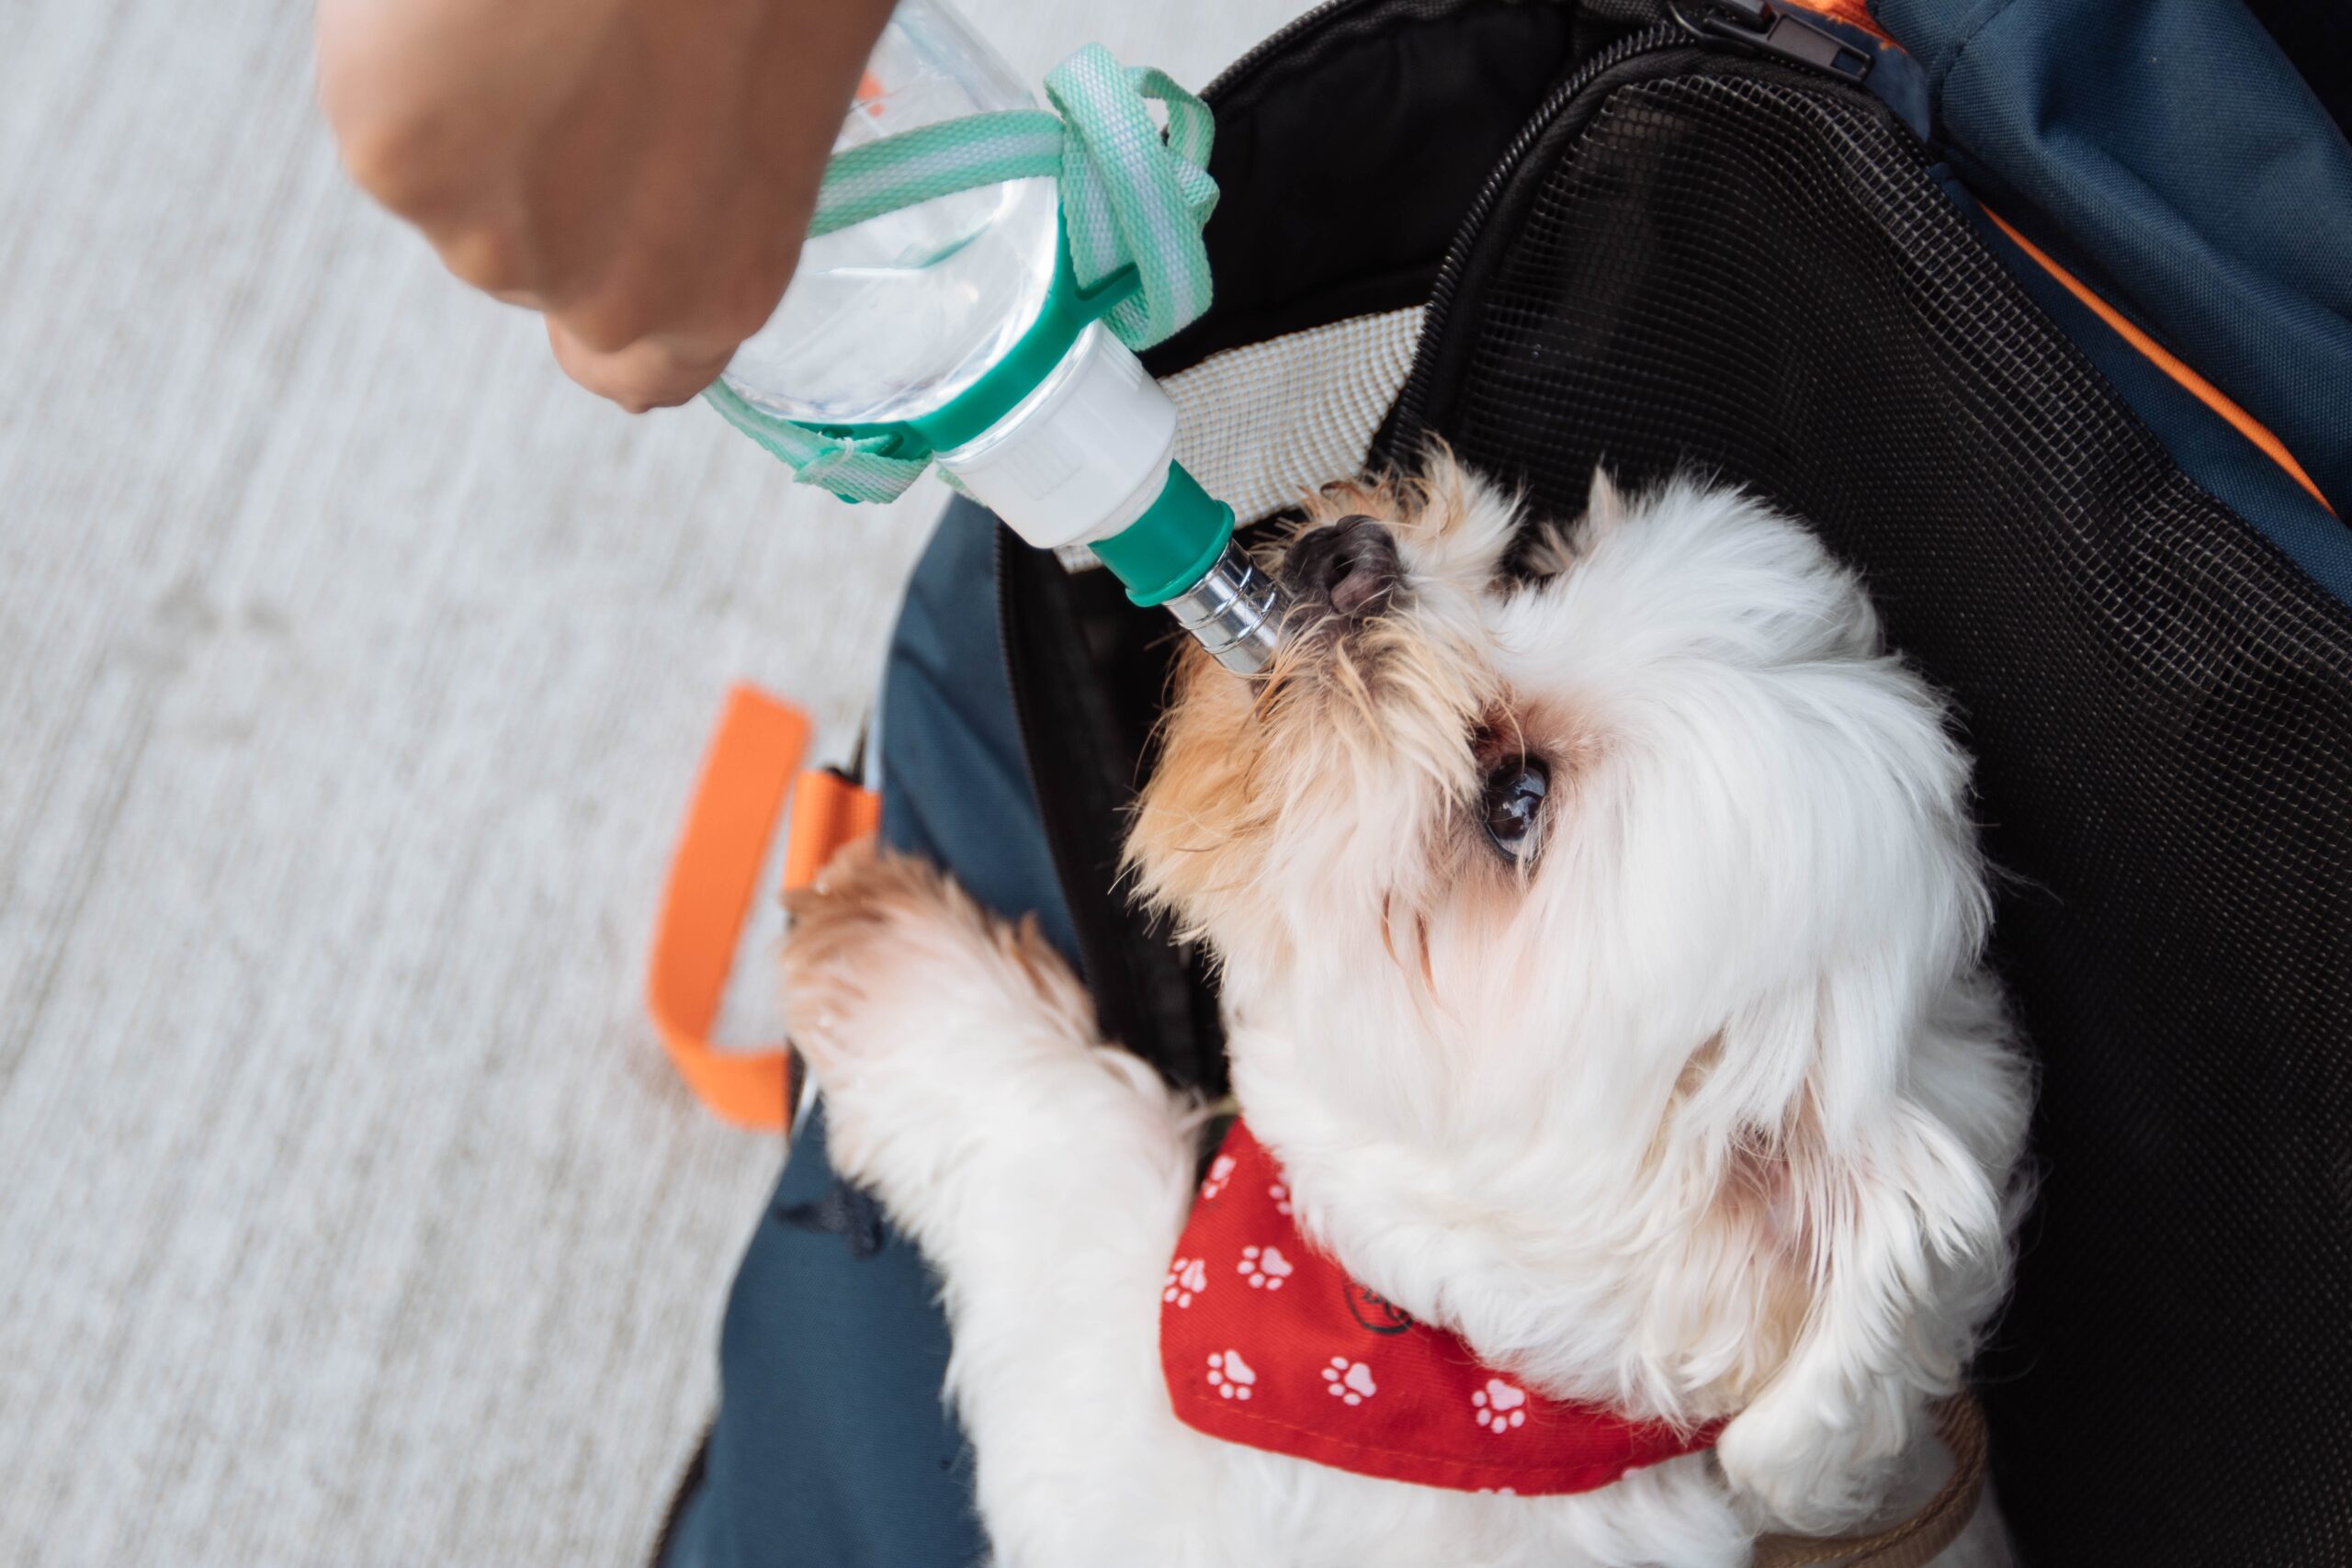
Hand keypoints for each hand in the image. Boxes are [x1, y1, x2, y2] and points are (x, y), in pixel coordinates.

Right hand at [317, 0, 895, 410]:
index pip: (636, 374)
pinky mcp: (397, 159)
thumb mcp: (786, 79)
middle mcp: (611, 297)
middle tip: (571, 45)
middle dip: (539, 168)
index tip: (593, 227)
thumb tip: (686, 134)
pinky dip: (406, 45)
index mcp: (724, 287)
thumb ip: (719, 162)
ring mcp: (493, 238)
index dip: (604, 296)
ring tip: (531, 7)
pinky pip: (385, 106)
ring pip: (448, 185)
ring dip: (471, 105)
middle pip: (530, 262)